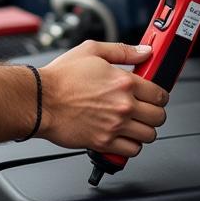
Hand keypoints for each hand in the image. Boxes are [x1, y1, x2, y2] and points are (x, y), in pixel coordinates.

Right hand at [38, 40, 168, 155]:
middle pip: (159, 116)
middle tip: (144, 109)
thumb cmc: (60, 77)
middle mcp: (123, 105)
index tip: (153, 95)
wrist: (39, 99)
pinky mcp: (104, 142)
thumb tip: (144, 51)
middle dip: (154, 112)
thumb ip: (122, 51)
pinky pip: (133, 150)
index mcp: (124, 81)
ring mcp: (115, 126)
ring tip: (133, 123)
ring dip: (144, 130)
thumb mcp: (90, 50)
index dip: (159, 94)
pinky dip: (131, 145)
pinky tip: (122, 136)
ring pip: (149, 135)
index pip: (160, 93)